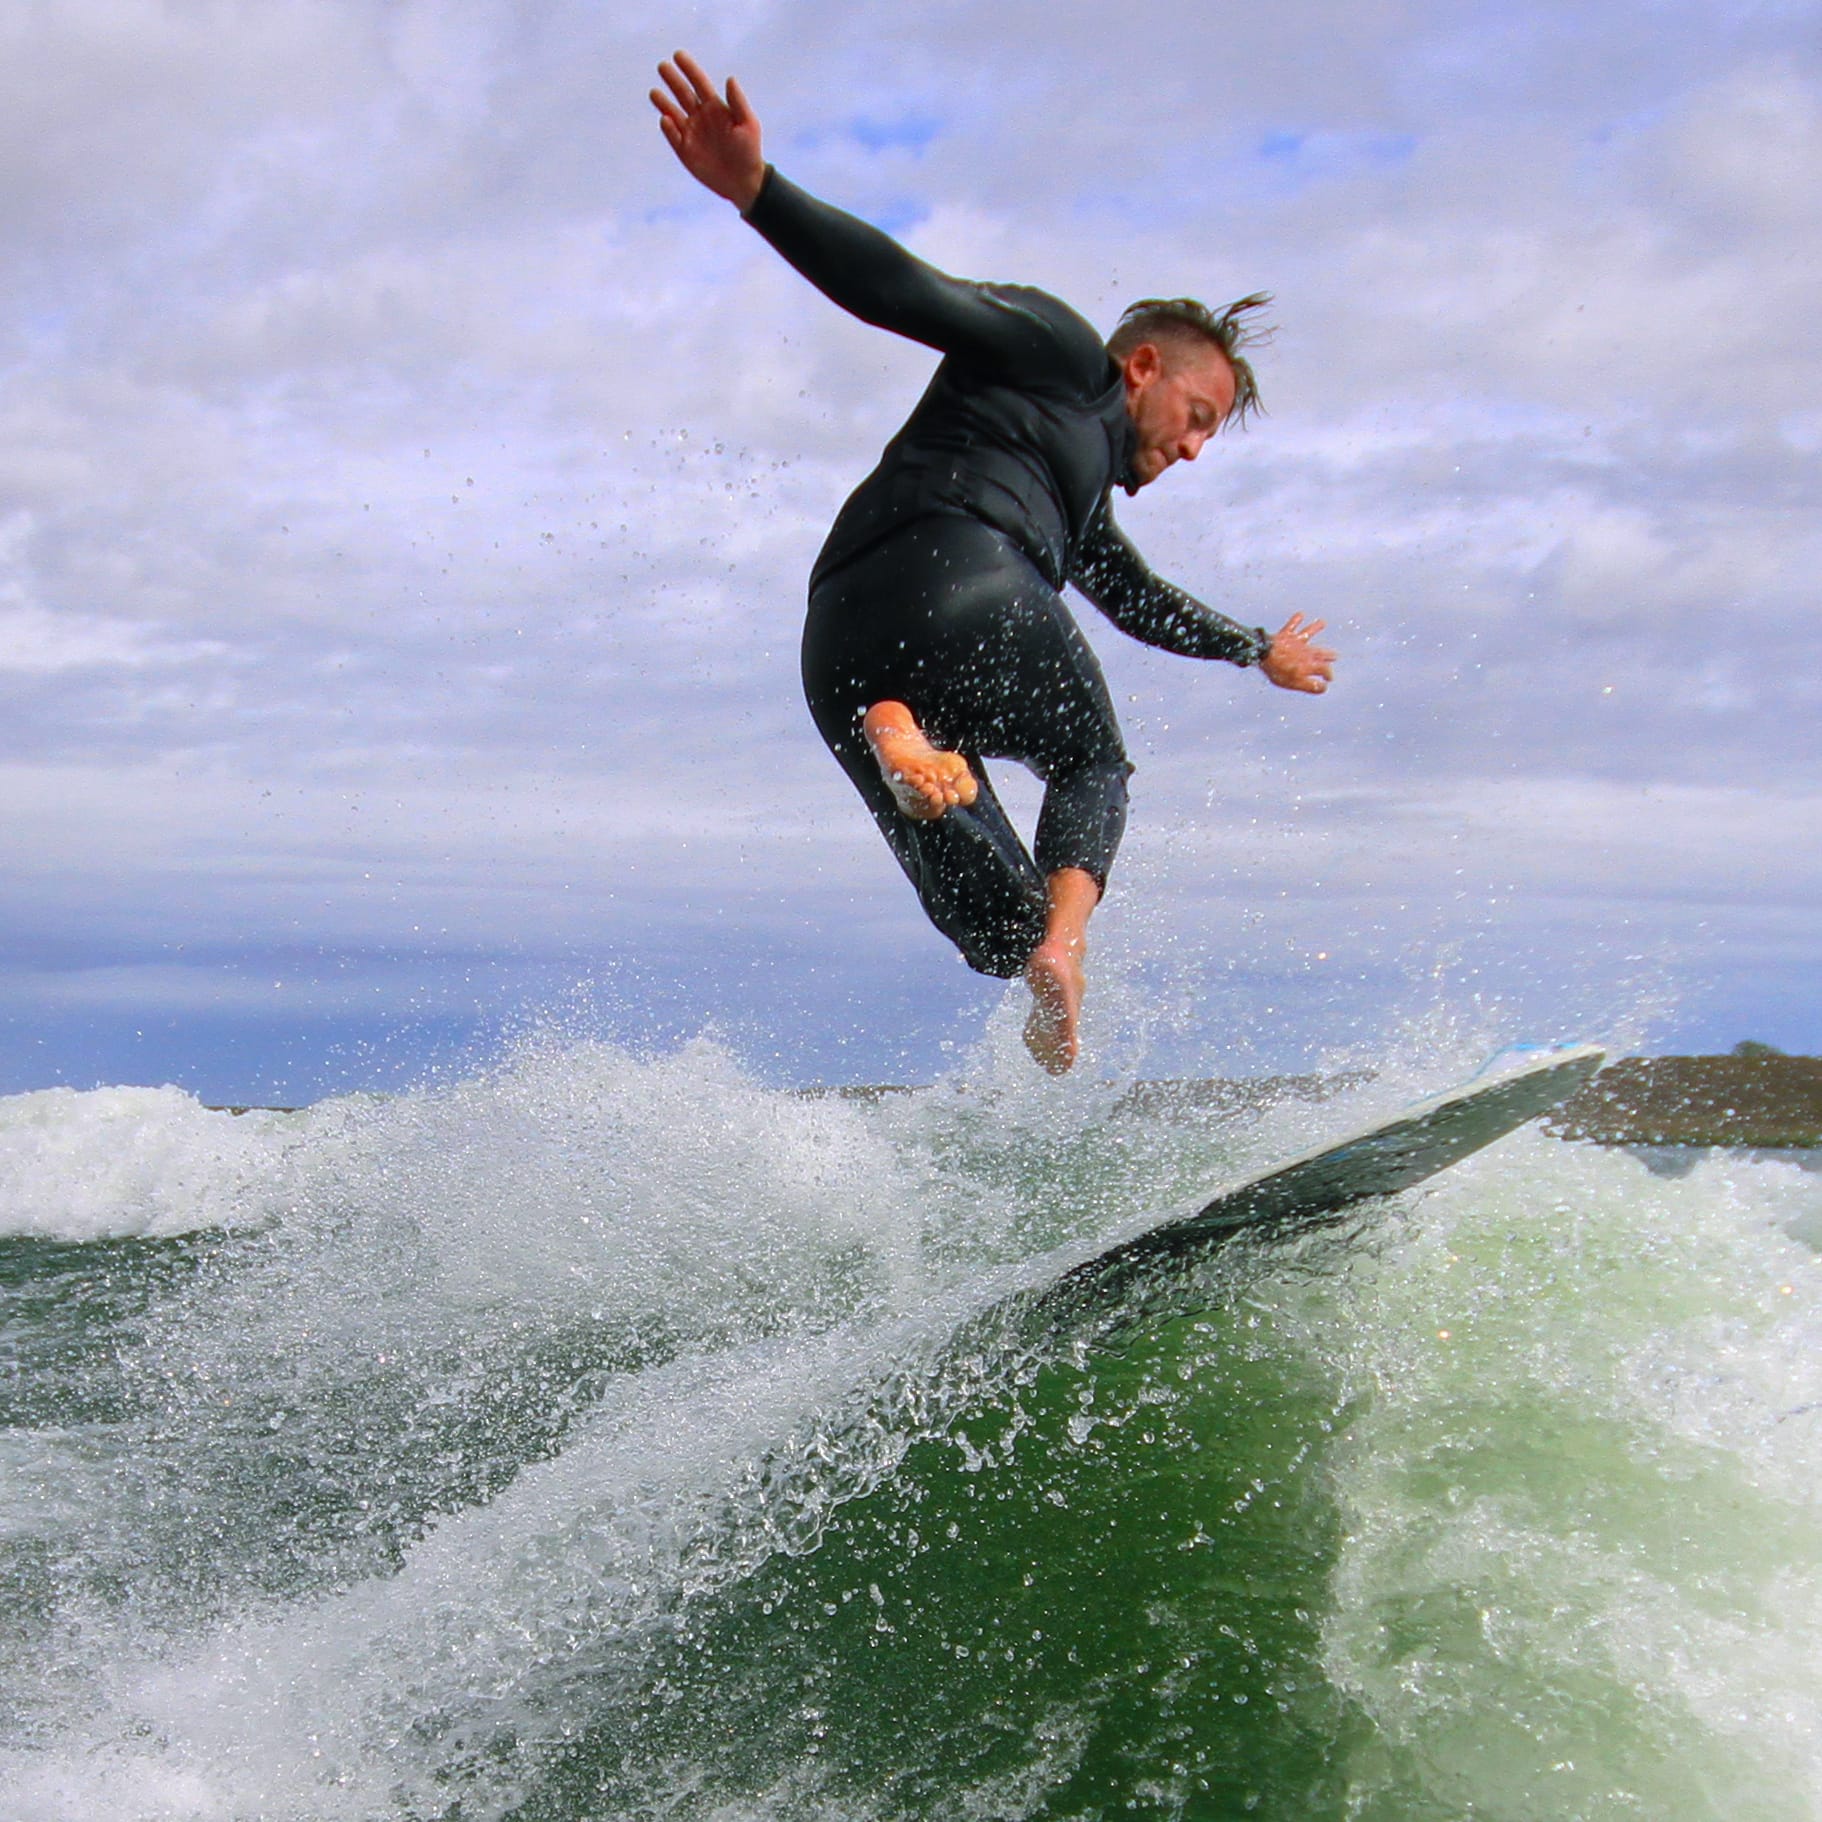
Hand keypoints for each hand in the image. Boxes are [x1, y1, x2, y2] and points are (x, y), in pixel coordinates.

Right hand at [650, 50, 764, 210]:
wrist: (744, 181)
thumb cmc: (749, 151)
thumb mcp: (748, 124)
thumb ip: (738, 102)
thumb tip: (730, 79)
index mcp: (715, 107)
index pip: (699, 83)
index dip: (689, 69)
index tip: (678, 55)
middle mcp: (700, 117)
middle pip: (682, 94)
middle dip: (672, 80)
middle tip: (662, 67)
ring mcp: (691, 133)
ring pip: (673, 113)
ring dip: (663, 103)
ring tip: (655, 93)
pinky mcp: (685, 151)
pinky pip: (673, 136)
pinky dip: (668, 128)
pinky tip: (666, 119)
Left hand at [1260, 612, 1334, 693]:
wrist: (1263, 654)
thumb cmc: (1278, 670)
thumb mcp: (1295, 682)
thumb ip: (1310, 685)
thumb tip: (1324, 687)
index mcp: (1309, 663)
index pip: (1324, 669)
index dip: (1328, 675)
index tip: (1329, 680)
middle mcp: (1305, 651)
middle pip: (1320, 652)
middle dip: (1328, 655)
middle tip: (1336, 656)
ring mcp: (1296, 641)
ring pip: (1309, 633)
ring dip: (1316, 628)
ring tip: (1323, 623)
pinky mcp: (1286, 635)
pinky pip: (1292, 625)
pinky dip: (1297, 619)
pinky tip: (1301, 614)